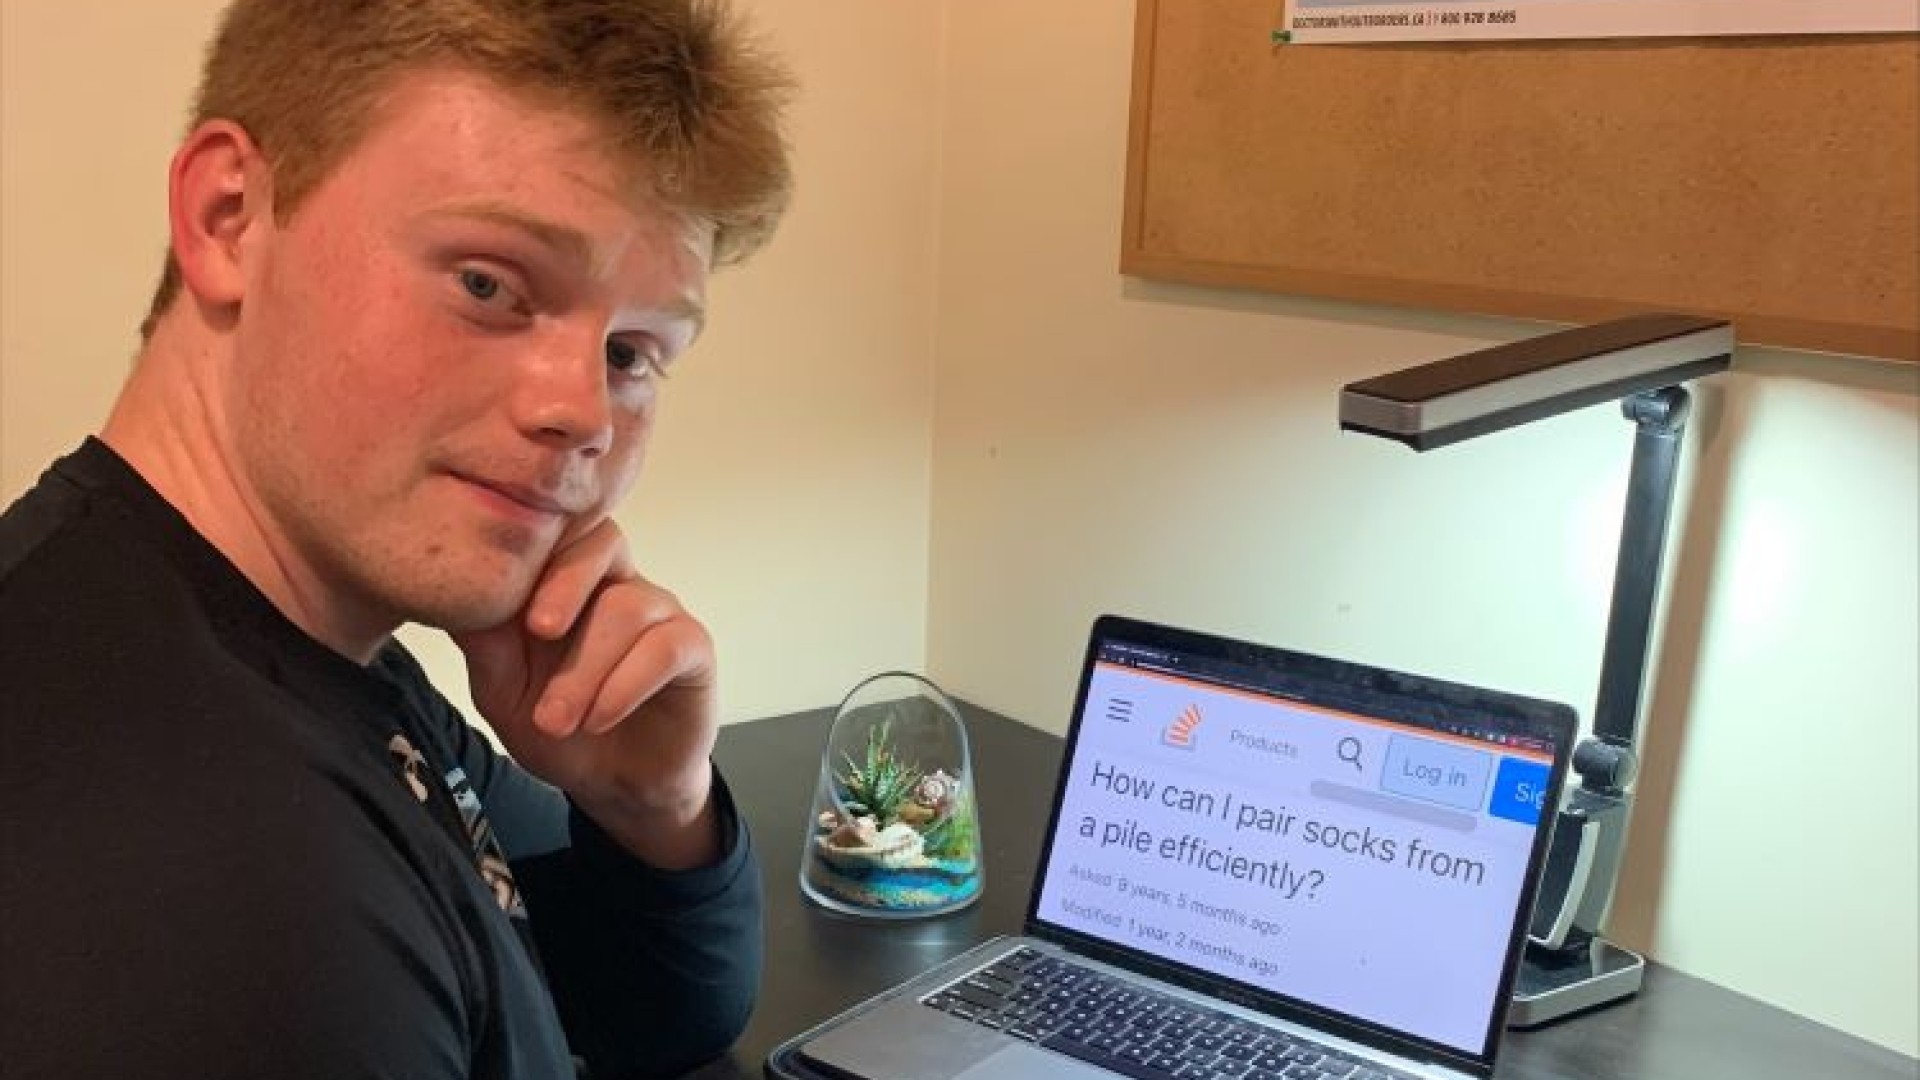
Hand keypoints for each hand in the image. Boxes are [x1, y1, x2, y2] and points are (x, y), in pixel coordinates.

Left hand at [452, 519, 720, 867]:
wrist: (616, 786)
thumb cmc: (560, 728)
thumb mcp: (504, 693)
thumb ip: (487, 646)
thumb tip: (457, 598)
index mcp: (569, 582)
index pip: (560, 531)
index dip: (534, 546)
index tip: (501, 589)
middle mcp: (619, 584)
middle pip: (604, 542)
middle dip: (567, 582)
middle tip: (539, 630)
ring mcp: (660, 613)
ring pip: (627, 608)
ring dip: (585, 668)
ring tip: (558, 720)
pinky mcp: (693, 649)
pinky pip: (665, 647)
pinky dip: (625, 684)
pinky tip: (599, 717)